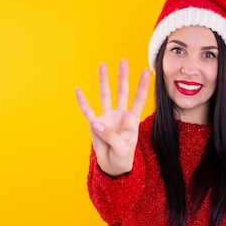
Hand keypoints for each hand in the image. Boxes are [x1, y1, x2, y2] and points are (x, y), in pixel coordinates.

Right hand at [75, 58, 150, 176]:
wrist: (113, 166)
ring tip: (102, 65)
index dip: (142, 86)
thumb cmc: (123, 157)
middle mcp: (120, 115)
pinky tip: (78, 90)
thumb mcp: (122, 149)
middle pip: (122, 91)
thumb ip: (110, 136)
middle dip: (123, 76)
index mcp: (131, 120)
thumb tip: (96, 123)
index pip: (138, 99)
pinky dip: (82, 101)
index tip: (147, 71)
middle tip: (123, 60)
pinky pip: (87, 111)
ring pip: (105, 95)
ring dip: (103, 80)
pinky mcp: (95, 125)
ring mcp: (107, 118)